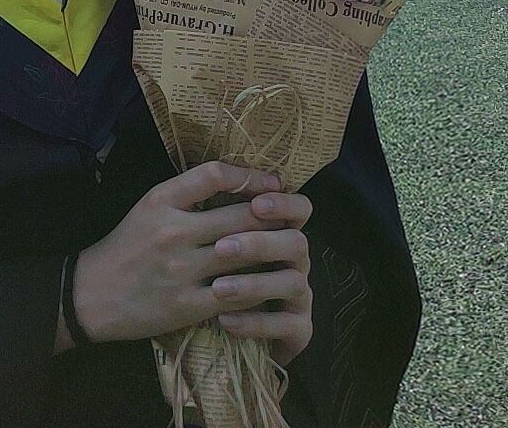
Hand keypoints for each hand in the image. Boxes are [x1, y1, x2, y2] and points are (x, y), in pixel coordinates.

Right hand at [72, 160, 311, 353]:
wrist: (93, 294)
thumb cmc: (128, 245)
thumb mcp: (150, 205)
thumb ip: (188, 192)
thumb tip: (239, 182)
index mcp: (161, 200)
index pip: (214, 174)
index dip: (251, 176)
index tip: (273, 182)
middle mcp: (173, 231)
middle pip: (239, 216)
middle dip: (274, 215)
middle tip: (297, 213)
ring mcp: (182, 270)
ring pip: (244, 255)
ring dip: (273, 250)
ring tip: (292, 245)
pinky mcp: (188, 306)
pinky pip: (237, 294)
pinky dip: (258, 287)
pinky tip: (272, 283)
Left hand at [211, 187, 312, 365]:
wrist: (212, 326)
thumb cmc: (209, 274)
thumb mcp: (207, 238)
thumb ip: (216, 211)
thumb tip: (207, 177)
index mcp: (279, 230)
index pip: (299, 208)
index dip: (283, 203)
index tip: (256, 204)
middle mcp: (295, 260)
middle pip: (296, 242)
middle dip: (259, 242)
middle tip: (221, 248)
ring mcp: (301, 296)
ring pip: (293, 283)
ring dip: (254, 284)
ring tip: (217, 289)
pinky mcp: (299, 330)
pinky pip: (287, 326)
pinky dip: (257, 323)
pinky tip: (226, 321)